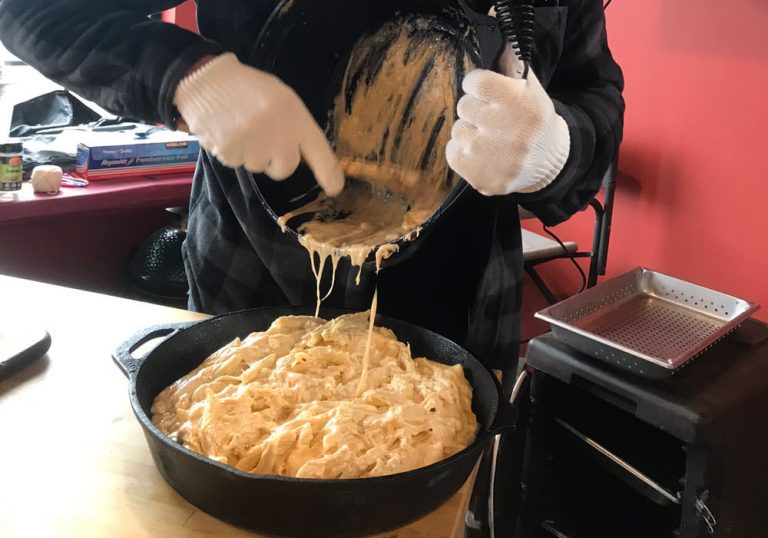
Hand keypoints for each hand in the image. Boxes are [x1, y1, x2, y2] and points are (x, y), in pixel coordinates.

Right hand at [174, 53, 343, 195]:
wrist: (206, 81)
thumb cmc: (249, 89)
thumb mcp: (281, 99)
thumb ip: (295, 126)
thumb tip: (303, 157)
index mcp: (294, 115)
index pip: (318, 149)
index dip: (328, 172)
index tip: (335, 188)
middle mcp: (278, 133)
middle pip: (285, 168)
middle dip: (274, 159)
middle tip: (261, 135)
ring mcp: (254, 145)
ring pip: (259, 167)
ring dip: (251, 153)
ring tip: (240, 127)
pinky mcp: (232, 153)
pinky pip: (237, 163)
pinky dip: (232, 152)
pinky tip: (227, 131)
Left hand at [446, 47, 569, 195]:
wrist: (549, 163)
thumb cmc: (534, 122)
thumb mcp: (530, 90)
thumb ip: (511, 65)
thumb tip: (498, 41)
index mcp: (520, 103)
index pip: (476, 82)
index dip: (477, 84)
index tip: (484, 91)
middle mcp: (507, 130)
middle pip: (464, 106)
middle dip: (475, 110)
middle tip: (491, 119)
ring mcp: (492, 157)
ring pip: (457, 130)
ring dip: (469, 132)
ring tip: (490, 138)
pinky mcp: (481, 177)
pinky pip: (452, 152)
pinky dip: (463, 152)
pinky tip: (482, 154)